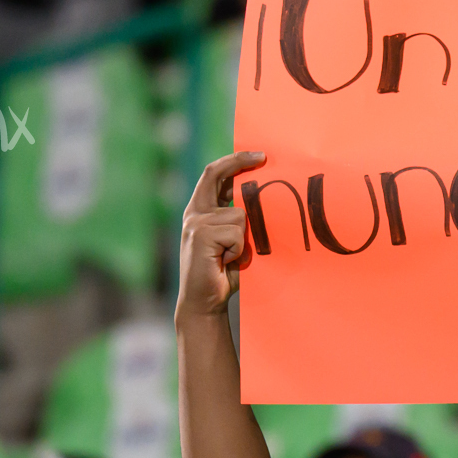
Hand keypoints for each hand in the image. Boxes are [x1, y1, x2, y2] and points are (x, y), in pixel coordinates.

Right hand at [178, 151, 263, 320]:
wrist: (204, 302)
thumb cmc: (222, 273)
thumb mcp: (232, 241)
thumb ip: (237, 221)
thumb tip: (259, 201)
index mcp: (200, 211)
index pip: (213, 175)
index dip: (234, 161)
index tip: (258, 155)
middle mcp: (194, 213)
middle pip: (216, 175)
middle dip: (240, 161)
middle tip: (263, 157)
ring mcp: (195, 222)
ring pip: (239, 215)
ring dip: (243, 238)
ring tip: (231, 256)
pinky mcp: (201, 234)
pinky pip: (237, 233)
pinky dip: (239, 250)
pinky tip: (225, 262)